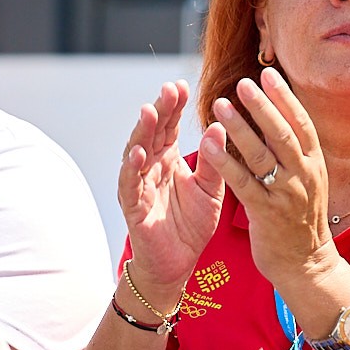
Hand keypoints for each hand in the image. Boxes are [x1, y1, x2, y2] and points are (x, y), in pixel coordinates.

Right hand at [116, 81, 225, 307]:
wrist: (178, 265)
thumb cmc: (191, 225)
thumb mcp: (210, 189)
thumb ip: (214, 160)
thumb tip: (220, 126)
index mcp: (168, 160)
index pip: (169, 127)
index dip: (173, 107)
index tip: (181, 84)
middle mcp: (150, 168)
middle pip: (152, 133)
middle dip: (159, 110)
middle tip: (168, 89)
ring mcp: (139, 186)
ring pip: (136, 153)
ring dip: (142, 132)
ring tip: (150, 112)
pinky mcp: (133, 208)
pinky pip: (130, 185)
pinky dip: (131, 169)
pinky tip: (138, 154)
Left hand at [201, 69, 349, 314]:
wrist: (306, 265)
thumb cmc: (300, 219)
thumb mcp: (308, 181)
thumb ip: (295, 154)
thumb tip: (280, 116)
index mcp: (314, 165)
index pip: (302, 125)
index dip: (286, 99)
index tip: (269, 76)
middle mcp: (304, 177)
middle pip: (283, 134)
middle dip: (262, 106)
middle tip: (242, 83)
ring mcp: (286, 195)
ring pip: (262, 155)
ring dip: (239, 128)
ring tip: (219, 105)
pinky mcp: (266, 214)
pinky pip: (243, 183)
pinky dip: (225, 162)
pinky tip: (209, 145)